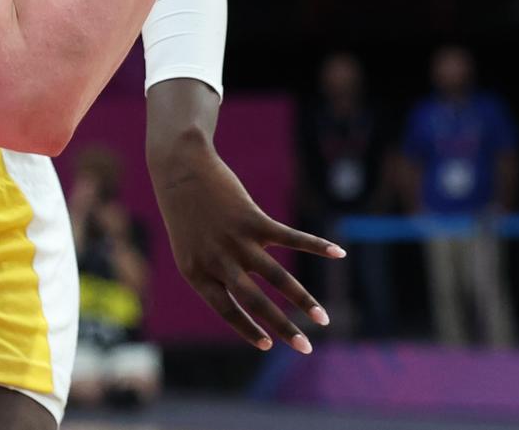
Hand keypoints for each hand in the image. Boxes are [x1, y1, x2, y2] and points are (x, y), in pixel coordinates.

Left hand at [150, 135, 339, 353]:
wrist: (179, 170)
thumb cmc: (185, 213)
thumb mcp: (190, 248)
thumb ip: (214, 271)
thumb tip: (245, 294)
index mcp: (196, 272)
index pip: (226, 310)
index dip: (247, 329)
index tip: (268, 346)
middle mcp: (217, 260)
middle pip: (255, 301)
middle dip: (283, 328)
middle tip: (306, 349)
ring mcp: (236, 240)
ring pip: (276, 277)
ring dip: (303, 300)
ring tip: (323, 320)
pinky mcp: (253, 219)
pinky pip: (290, 238)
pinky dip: (316, 245)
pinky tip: (339, 253)